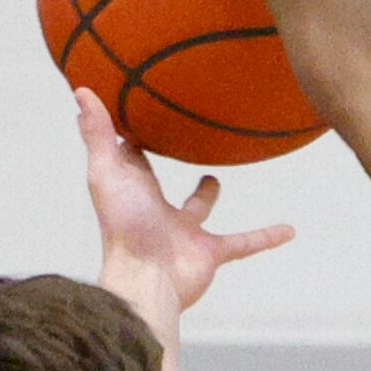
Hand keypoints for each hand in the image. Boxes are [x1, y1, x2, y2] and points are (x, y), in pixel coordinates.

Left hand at [78, 87, 292, 310]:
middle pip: (158, 182)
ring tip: (215, 179)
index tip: (136, 108)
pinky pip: (244, 242)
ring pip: (198, 209)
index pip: (128, 157)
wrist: (147, 280)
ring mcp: (184, 232)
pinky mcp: (210, 252)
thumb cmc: (124, 228)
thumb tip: (81, 90)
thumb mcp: (107, 172)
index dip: (129, 135)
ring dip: (207, 195)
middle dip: (162, 162)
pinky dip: (265, 237)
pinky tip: (289, 229)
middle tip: (175, 137)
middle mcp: (156, 209)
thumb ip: (98, 133)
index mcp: (132, 189)